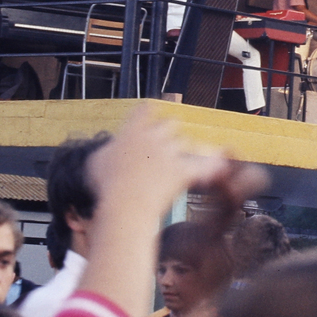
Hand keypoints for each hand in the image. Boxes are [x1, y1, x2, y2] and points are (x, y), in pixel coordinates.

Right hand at [87, 106, 264, 226]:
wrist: (123, 207)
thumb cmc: (107, 188)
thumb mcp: (96, 164)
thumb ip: (104, 152)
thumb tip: (108, 151)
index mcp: (132, 131)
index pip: (146, 110)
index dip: (150, 112)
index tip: (153, 113)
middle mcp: (153, 137)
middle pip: (170, 124)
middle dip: (169, 133)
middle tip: (167, 143)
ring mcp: (170, 153)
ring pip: (186, 143)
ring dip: (188, 149)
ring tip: (189, 156)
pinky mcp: (183, 171)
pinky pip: (204, 165)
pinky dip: (213, 164)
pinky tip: (221, 164)